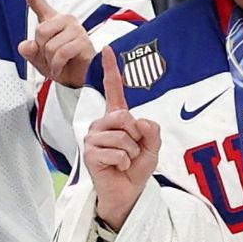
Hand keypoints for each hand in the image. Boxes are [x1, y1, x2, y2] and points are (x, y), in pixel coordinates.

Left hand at [15, 0, 95, 93]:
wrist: (77, 80)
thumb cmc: (59, 65)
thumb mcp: (37, 59)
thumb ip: (28, 50)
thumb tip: (27, 45)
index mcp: (52, 21)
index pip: (38, 3)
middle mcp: (65, 21)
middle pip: (40, 31)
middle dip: (41, 49)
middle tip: (51, 57)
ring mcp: (76, 30)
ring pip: (50, 45)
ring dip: (50, 60)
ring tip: (59, 63)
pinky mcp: (83, 42)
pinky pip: (61, 53)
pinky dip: (57, 65)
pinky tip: (62, 67)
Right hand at [82, 48, 160, 229]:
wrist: (126, 193)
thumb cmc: (136, 168)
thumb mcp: (152, 147)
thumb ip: (151, 131)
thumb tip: (136, 121)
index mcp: (116, 118)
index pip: (113, 90)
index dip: (111, 70)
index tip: (108, 49)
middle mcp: (101, 124)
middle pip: (123, 115)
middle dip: (136, 135)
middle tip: (132, 150)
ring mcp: (93, 138)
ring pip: (121, 136)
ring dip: (131, 152)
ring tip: (125, 160)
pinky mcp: (90, 153)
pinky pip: (117, 152)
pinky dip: (125, 162)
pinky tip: (118, 167)